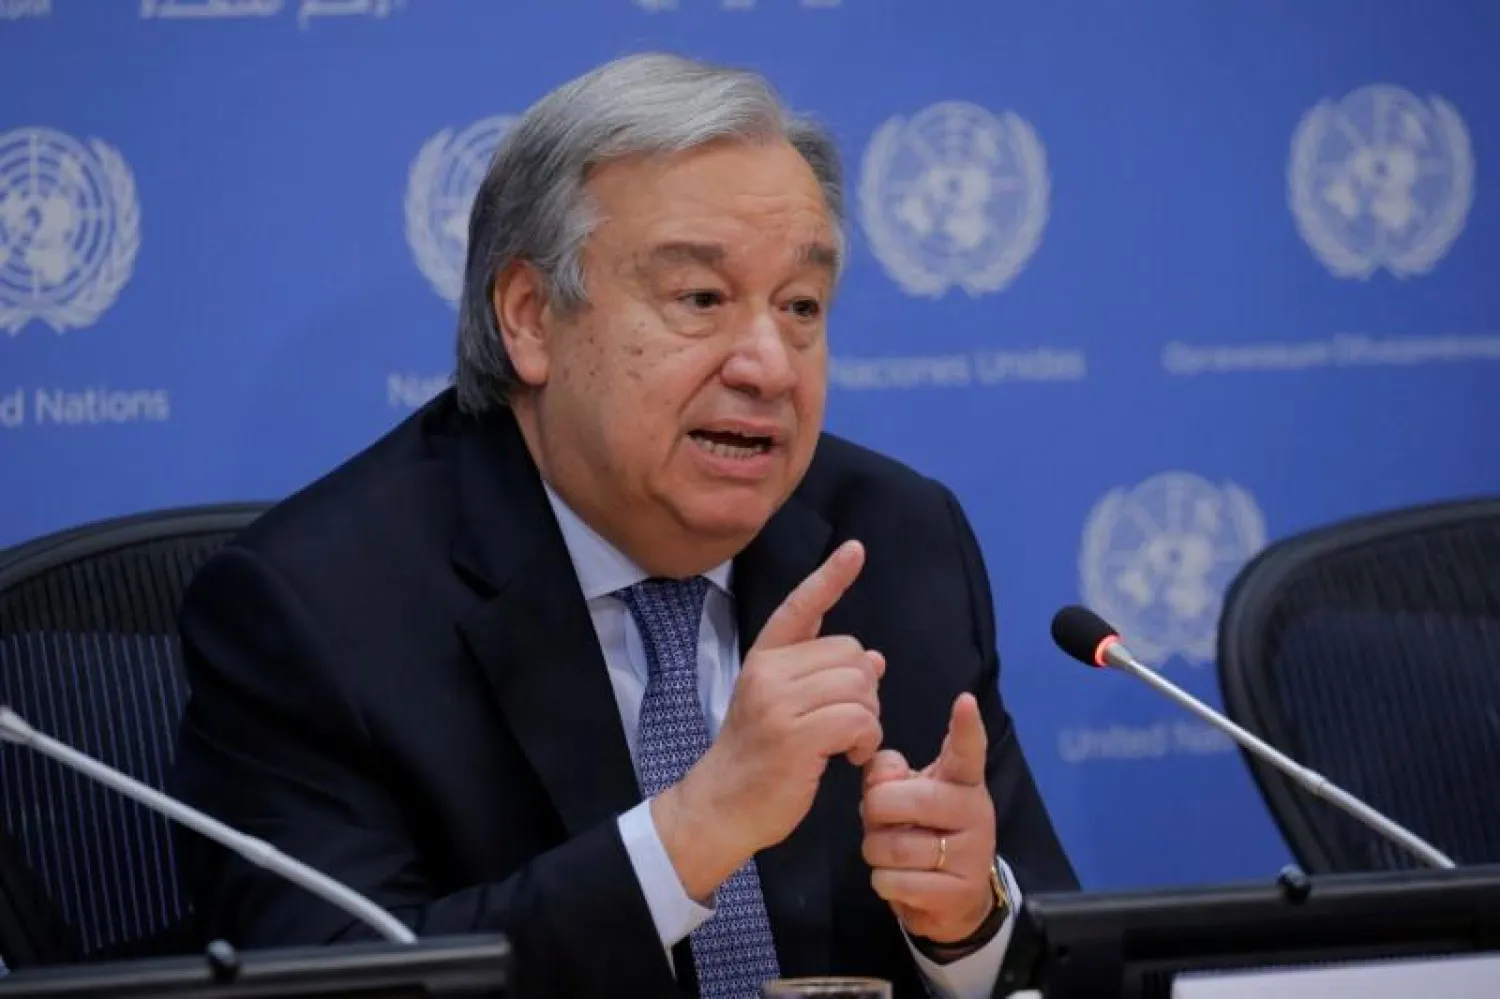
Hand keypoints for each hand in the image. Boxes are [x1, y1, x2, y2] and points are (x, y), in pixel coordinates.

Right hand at [654, 540, 884, 900]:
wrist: (720, 807)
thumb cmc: (757, 760)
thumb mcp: (781, 708)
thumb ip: (822, 678)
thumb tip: (875, 659)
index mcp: (764, 659)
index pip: (800, 607)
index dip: (830, 577)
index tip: (855, 549)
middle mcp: (769, 673)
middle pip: (853, 653)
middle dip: (865, 689)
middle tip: (848, 725)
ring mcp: (780, 704)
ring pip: (861, 686)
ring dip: (869, 719)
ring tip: (849, 743)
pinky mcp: (796, 737)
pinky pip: (859, 719)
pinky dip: (867, 740)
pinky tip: (851, 757)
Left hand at [861, 693, 997, 943]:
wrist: (951, 897)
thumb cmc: (922, 830)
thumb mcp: (905, 794)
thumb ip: (888, 774)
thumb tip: (884, 770)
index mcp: (962, 781)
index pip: (966, 750)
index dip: (966, 727)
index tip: (964, 701)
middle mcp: (975, 812)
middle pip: (905, 799)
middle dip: (876, 811)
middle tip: (882, 820)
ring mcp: (972, 854)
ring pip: (892, 846)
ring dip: (875, 850)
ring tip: (889, 851)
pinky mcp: (958, 892)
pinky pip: (894, 881)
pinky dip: (883, 881)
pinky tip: (897, 878)